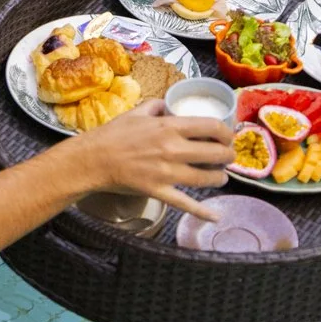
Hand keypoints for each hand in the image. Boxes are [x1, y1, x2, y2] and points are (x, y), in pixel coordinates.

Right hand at [70, 100, 232, 220]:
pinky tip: (215, 215)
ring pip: (205, 178)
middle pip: (215, 153)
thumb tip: (171, 105)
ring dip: (219, 178)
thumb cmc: (113, 134)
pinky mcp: (159, 191)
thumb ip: (159, 106)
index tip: (228, 136)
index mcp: (170, 126)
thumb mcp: (137, 111)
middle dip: (228, 156)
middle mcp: (173, 149)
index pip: (212, 127)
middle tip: (228, 156)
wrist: (92, 159)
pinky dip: (202, 211)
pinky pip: (185, 203)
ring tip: (221, 177)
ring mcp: (167, 173)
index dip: (226, 132)